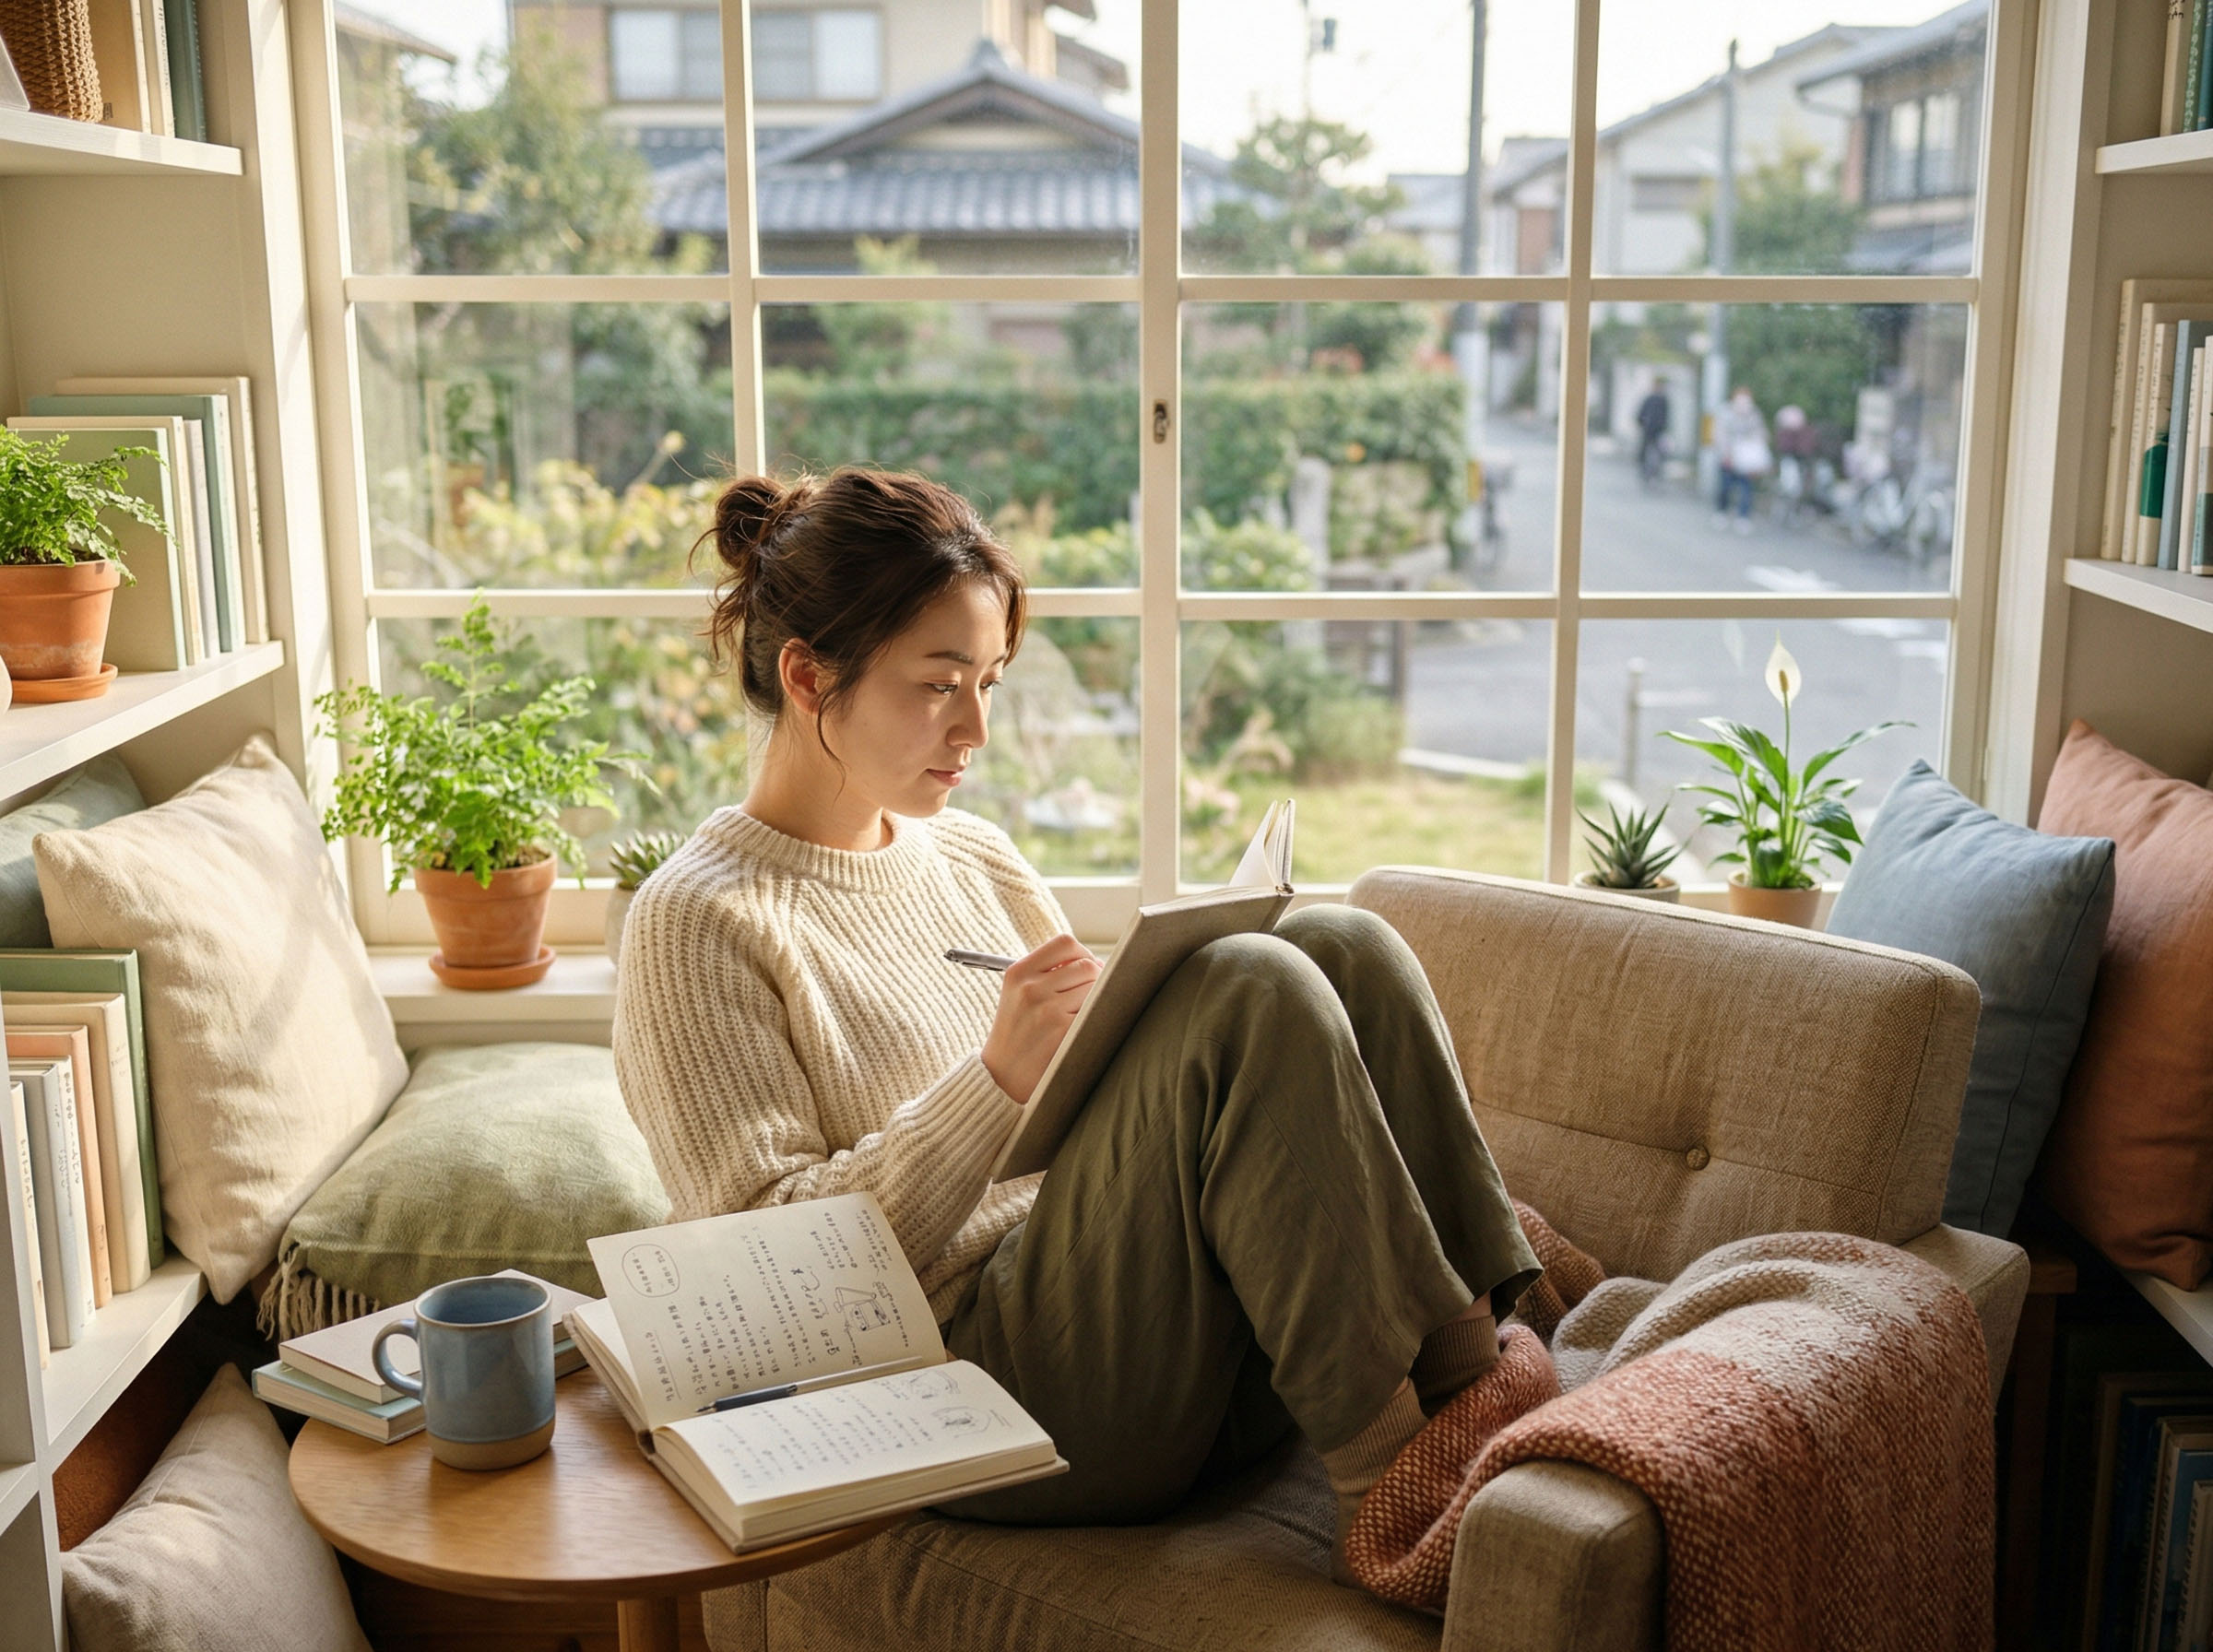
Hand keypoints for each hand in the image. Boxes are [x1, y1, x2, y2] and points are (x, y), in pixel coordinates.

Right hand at [980, 934, 1098, 1104]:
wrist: (1002, 1076)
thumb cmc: (1016, 1032)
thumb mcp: (1017, 994)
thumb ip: (1046, 972)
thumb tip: (1093, 961)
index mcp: (1018, 972)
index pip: (1064, 944)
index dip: (1082, 952)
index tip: (1084, 967)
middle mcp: (1031, 987)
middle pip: (1086, 964)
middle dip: (1096, 978)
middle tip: (1091, 994)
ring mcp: (1047, 1008)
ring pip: (1095, 986)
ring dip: (1096, 998)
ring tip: (1083, 1012)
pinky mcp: (1062, 1029)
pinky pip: (1094, 1010)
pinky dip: (1095, 1016)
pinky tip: (1082, 1027)